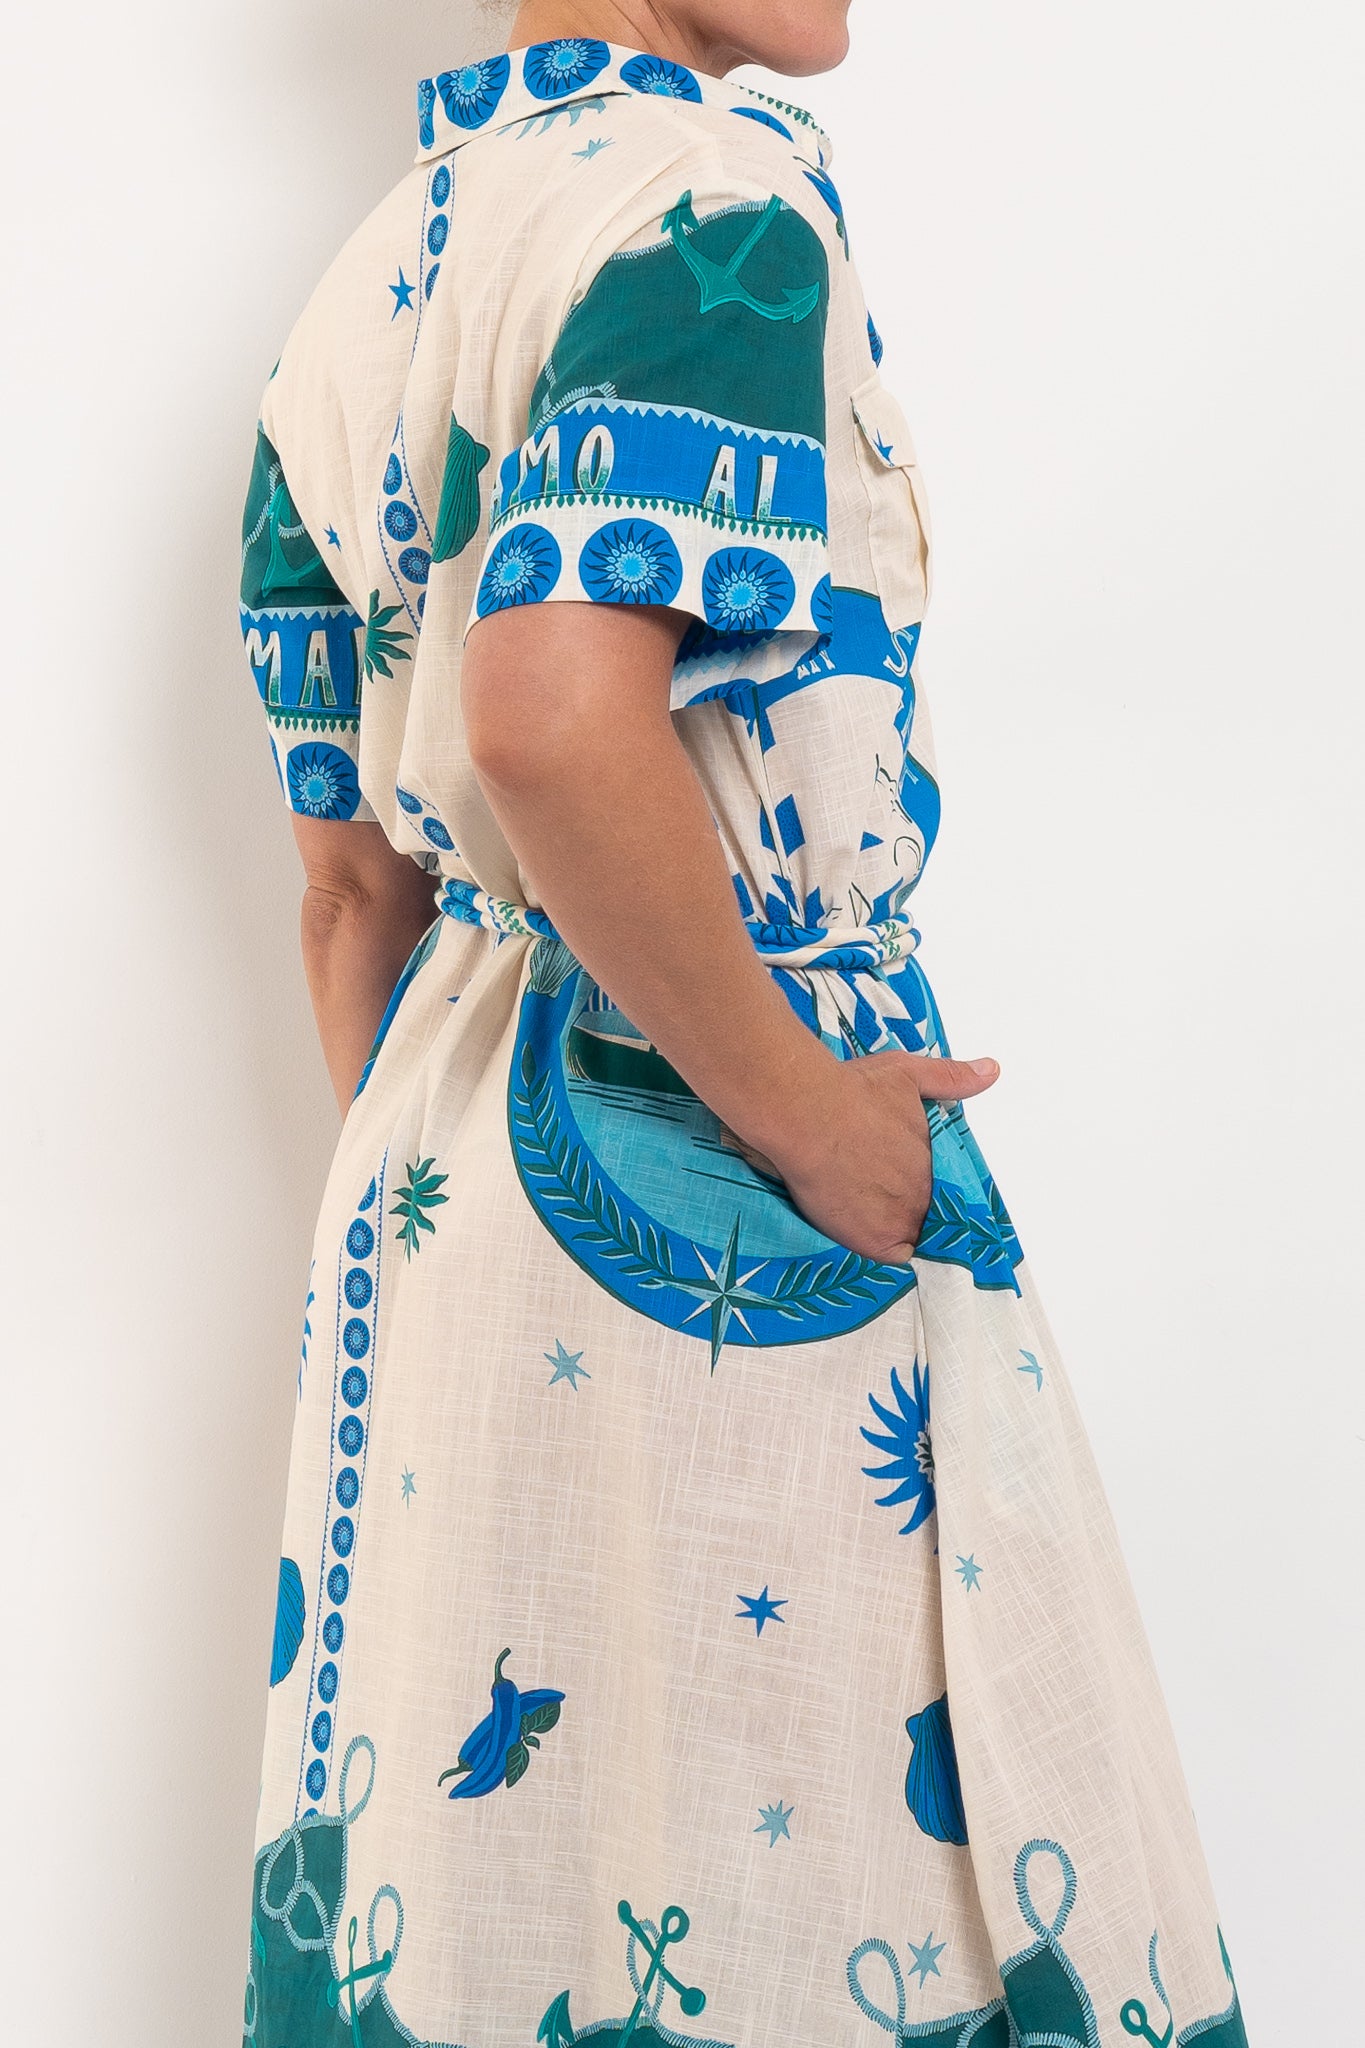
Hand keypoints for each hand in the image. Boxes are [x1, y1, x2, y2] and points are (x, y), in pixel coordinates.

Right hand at [722, 1048, 999, 1263]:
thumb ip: (952, 1078)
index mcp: (935, 1159)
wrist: (808, 1116)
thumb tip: (993, 1070)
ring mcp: (903, 1220)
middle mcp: (926, 1193)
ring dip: (892, 1224)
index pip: (939, 1183)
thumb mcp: (909, 1074)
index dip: (918, 1179)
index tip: (896, 1171)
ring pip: (908, 1233)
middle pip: (922, 1208)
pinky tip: (861, 1230)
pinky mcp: (874, 1242)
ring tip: (861, 1207)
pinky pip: (890, 1257)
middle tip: (871, 1183)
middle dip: (904, 1199)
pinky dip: (879, 1246)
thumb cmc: (854, 1092)